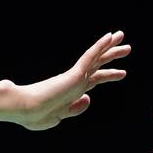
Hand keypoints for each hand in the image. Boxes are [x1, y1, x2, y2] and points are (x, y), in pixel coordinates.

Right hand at [14, 31, 129, 130]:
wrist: (25, 109)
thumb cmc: (36, 115)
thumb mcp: (59, 116)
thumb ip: (74, 108)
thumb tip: (88, 98)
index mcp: (72, 91)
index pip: (94, 79)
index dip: (108, 75)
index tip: (122, 72)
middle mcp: (75, 81)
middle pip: (98, 65)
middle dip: (112, 55)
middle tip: (126, 47)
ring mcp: (75, 76)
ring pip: (96, 57)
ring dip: (110, 47)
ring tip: (122, 36)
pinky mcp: (74, 74)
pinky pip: (90, 57)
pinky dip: (99, 46)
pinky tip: (109, 37)